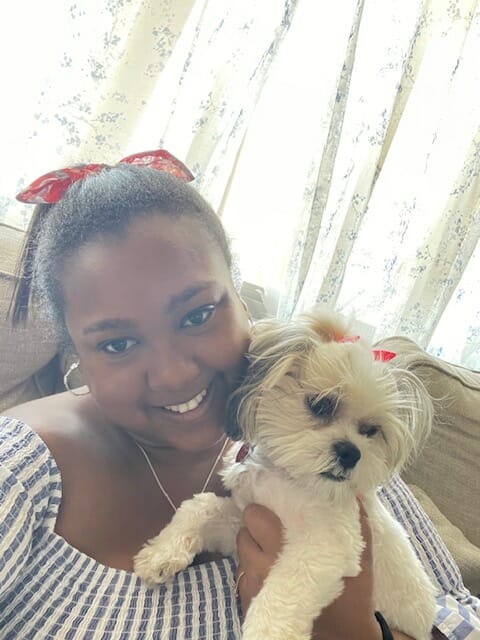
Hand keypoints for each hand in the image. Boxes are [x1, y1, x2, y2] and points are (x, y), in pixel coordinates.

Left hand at [236, 500, 382, 639]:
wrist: (344, 637)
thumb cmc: (352, 595)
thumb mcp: (358, 554)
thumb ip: (355, 520)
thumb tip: (350, 491)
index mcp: (286, 550)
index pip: (255, 516)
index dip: (263, 507)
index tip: (274, 506)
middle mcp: (264, 566)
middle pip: (244, 529)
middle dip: (256, 523)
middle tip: (271, 524)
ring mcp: (254, 586)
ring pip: (241, 549)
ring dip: (253, 545)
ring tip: (271, 547)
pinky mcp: (249, 602)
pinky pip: (241, 572)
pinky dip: (252, 566)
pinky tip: (270, 568)